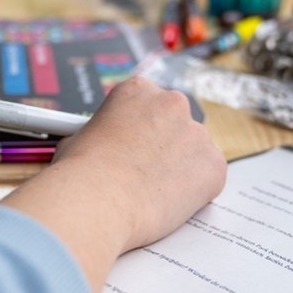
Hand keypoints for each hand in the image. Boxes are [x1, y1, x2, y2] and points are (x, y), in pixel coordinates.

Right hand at [0, 77, 226, 292]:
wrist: (96, 202)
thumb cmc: (80, 173)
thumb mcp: (78, 137)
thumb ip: (102, 133)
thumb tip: (100, 143)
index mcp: (137, 90)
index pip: (149, 106)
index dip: (140, 131)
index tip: (134, 148)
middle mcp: (172, 103)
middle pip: (176, 124)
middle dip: (164, 146)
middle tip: (145, 172)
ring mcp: (197, 134)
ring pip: (194, 152)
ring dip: (180, 168)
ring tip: (152, 193)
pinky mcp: (214, 166)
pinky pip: (209, 177)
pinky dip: (195, 191)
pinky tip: (168, 202)